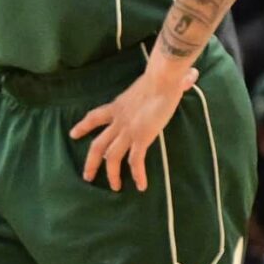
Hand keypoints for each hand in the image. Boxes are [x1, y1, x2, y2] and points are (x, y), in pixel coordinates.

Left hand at [68, 64, 198, 191]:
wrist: (161, 80)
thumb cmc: (160, 78)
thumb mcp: (152, 83)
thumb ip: (165, 83)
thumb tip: (190, 76)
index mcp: (116, 107)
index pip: (93, 117)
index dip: (82, 126)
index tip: (73, 134)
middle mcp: (118, 120)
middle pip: (97, 144)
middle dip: (91, 162)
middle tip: (87, 176)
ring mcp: (128, 130)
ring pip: (112, 157)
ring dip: (112, 173)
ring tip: (114, 187)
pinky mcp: (142, 137)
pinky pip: (135, 160)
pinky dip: (137, 174)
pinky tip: (141, 186)